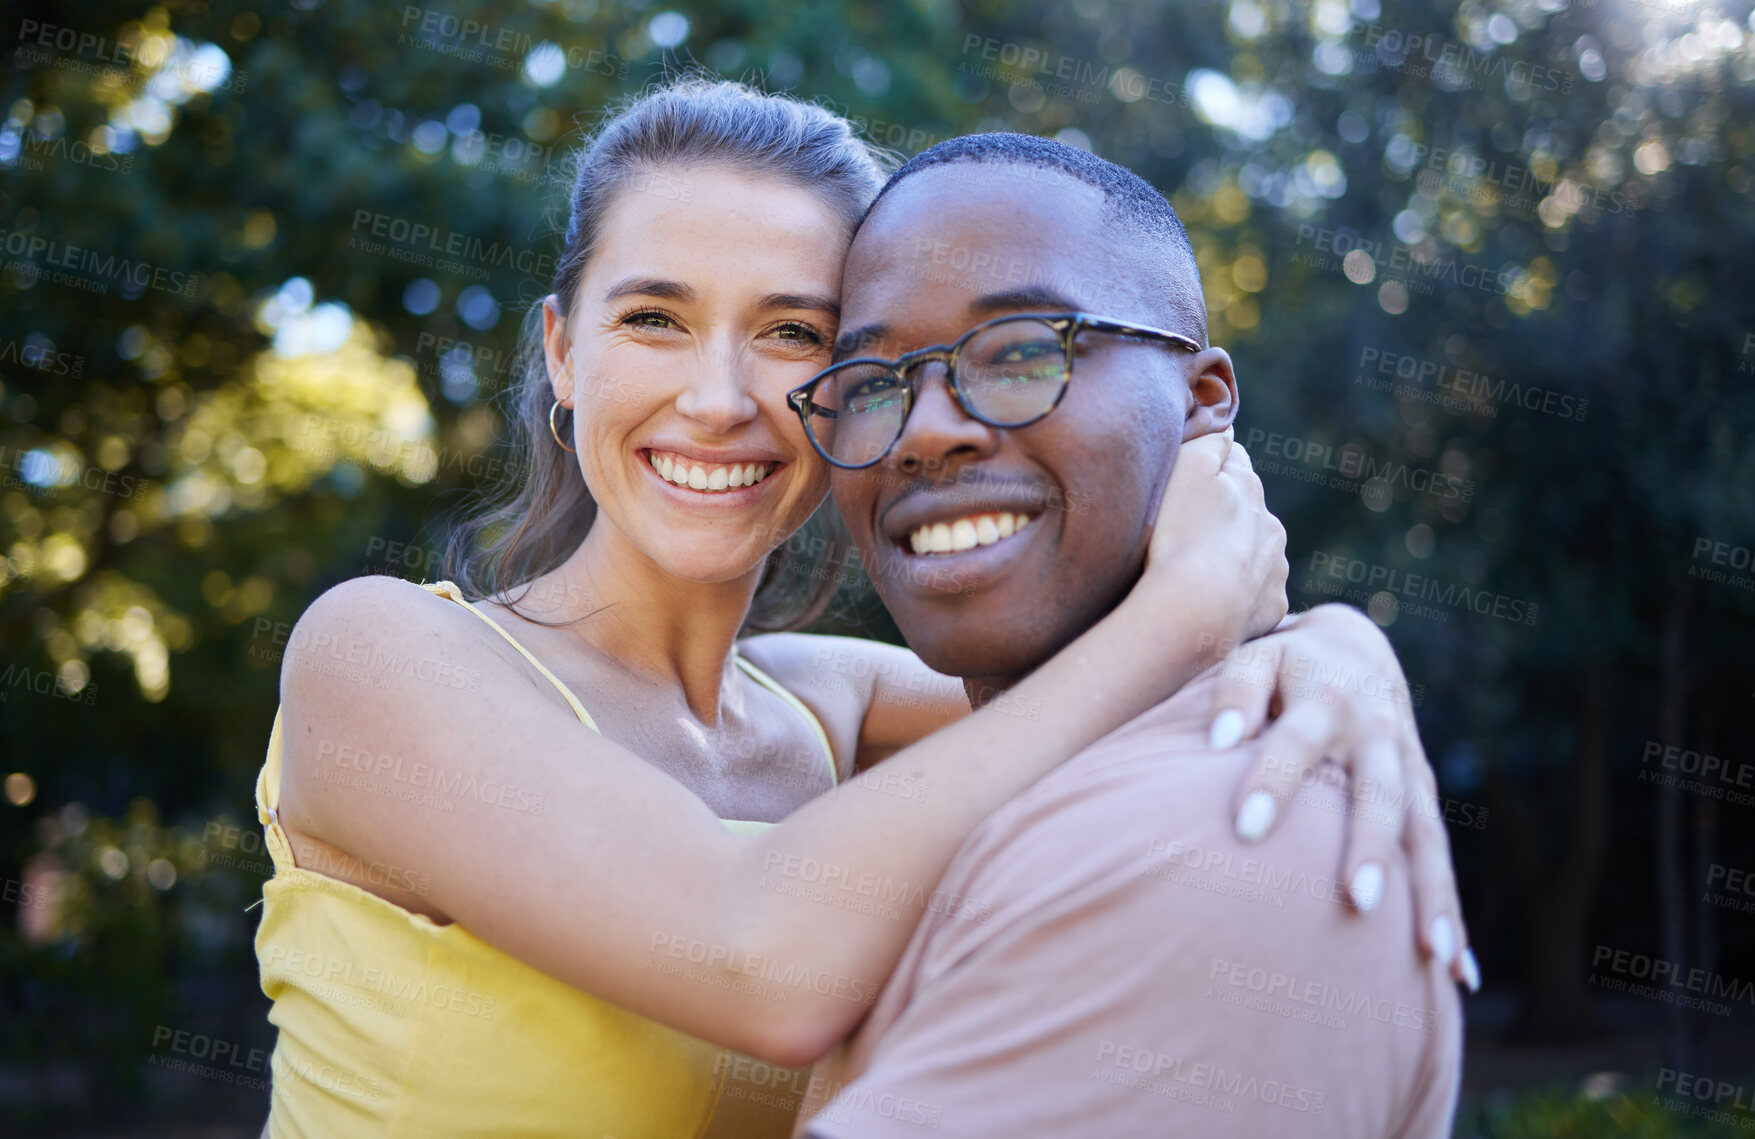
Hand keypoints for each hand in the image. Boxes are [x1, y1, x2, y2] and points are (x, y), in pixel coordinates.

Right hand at [1141, 428, 1288, 645]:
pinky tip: (1212, 600)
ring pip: (1256, 552)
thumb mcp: (1187, 467)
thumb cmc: (1181, 534)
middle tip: (1186, 533)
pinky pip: (1257, 594)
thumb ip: (1210, 441)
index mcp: (1250, 488)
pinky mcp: (1274, 605)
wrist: (1195, 607)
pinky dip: (1240, 594)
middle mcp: (1272, 525)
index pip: (1234, 463)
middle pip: (1248, 510)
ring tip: (1198, 572)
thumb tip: (1227, 431)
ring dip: (1234, 555)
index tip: (1185, 485)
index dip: (1209, 470)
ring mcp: (1276, 568)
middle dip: (1225, 516)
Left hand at [1207, 603, 1477, 991]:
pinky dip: (1451, 912)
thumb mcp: (1254, 658)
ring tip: (1431, 956)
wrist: (1354, 652)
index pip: (1294, 741)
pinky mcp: (1423, 800)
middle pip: (1377, 796)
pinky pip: (1439, 860)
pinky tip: (1457, 974)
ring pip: (1425, 835)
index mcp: (1326, 699)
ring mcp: (1408, 771)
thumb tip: (1219, 741)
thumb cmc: (1283, 665)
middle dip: (1370, 848)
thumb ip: (1234, 692)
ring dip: (1430, 894)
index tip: (1246, 829)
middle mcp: (1377, 737)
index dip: (1273, 780)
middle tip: (1358, 902)